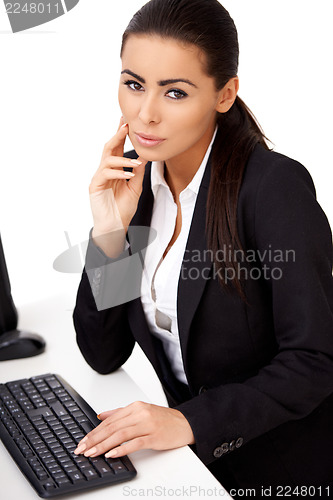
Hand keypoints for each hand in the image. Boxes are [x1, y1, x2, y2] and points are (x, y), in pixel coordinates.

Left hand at [74, 401, 194, 457]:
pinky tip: (111, 454)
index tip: (83, 441)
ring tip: (92, 453)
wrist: (185, 423)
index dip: (94, 431)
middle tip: (82, 449)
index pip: (109, 420)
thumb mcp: (141, 412)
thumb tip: (101, 415)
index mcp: (135, 407)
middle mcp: (140, 413)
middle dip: (94, 439)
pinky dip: (121, 449)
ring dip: (103, 445)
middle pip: (112, 427)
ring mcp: (147, 424)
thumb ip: (120, 413)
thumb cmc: (163, 419)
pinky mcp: (154, 436)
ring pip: (120, 435)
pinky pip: (135, 443)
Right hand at [89, 118, 147, 250]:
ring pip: (107, 159)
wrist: (115, 226)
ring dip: (123, 159)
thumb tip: (143, 157)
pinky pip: (106, 174)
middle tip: (126, 126)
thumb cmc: (123, 208)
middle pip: (109, 148)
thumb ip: (137, 172)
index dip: (121, 135)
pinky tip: (128, 175)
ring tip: (135, 162)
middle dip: (117, 136)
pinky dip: (119, 173)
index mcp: (114, 169)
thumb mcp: (135, 188)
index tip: (127, 122)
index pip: (117, 148)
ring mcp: (99, 177)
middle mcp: (105, 170)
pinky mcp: (95, 186)